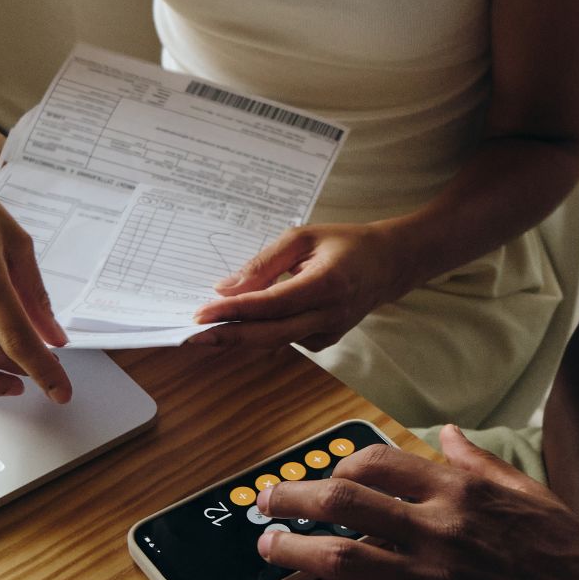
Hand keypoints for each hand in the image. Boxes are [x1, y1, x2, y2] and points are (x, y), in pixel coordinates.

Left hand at [187, 223, 417, 350]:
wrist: (388, 265)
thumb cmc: (345, 244)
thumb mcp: (303, 237)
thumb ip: (264, 263)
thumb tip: (226, 288)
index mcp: (327, 284)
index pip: (271, 305)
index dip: (234, 311)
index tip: (201, 314)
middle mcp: (329, 315)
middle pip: (269, 335)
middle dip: (227, 336)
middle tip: (190, 335)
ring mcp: (328, 333)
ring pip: (273, 340)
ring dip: (239, 335)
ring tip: (205, 329)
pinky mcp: (323, 341)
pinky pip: (283, 338)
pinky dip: (259, 332)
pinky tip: (239, 323)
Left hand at [254, 425, 578, 579]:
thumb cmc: (573, 557)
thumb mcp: (529, 494)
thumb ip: (479, 464)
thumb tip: (446, 435)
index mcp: (458, 492)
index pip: (376, 464)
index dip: (337, 466)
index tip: (320, 476)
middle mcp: (437, 530)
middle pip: (343, 501)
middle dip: (293, 498)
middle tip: (266, 502)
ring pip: (342, 559)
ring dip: (293, 552)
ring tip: (268, 551)